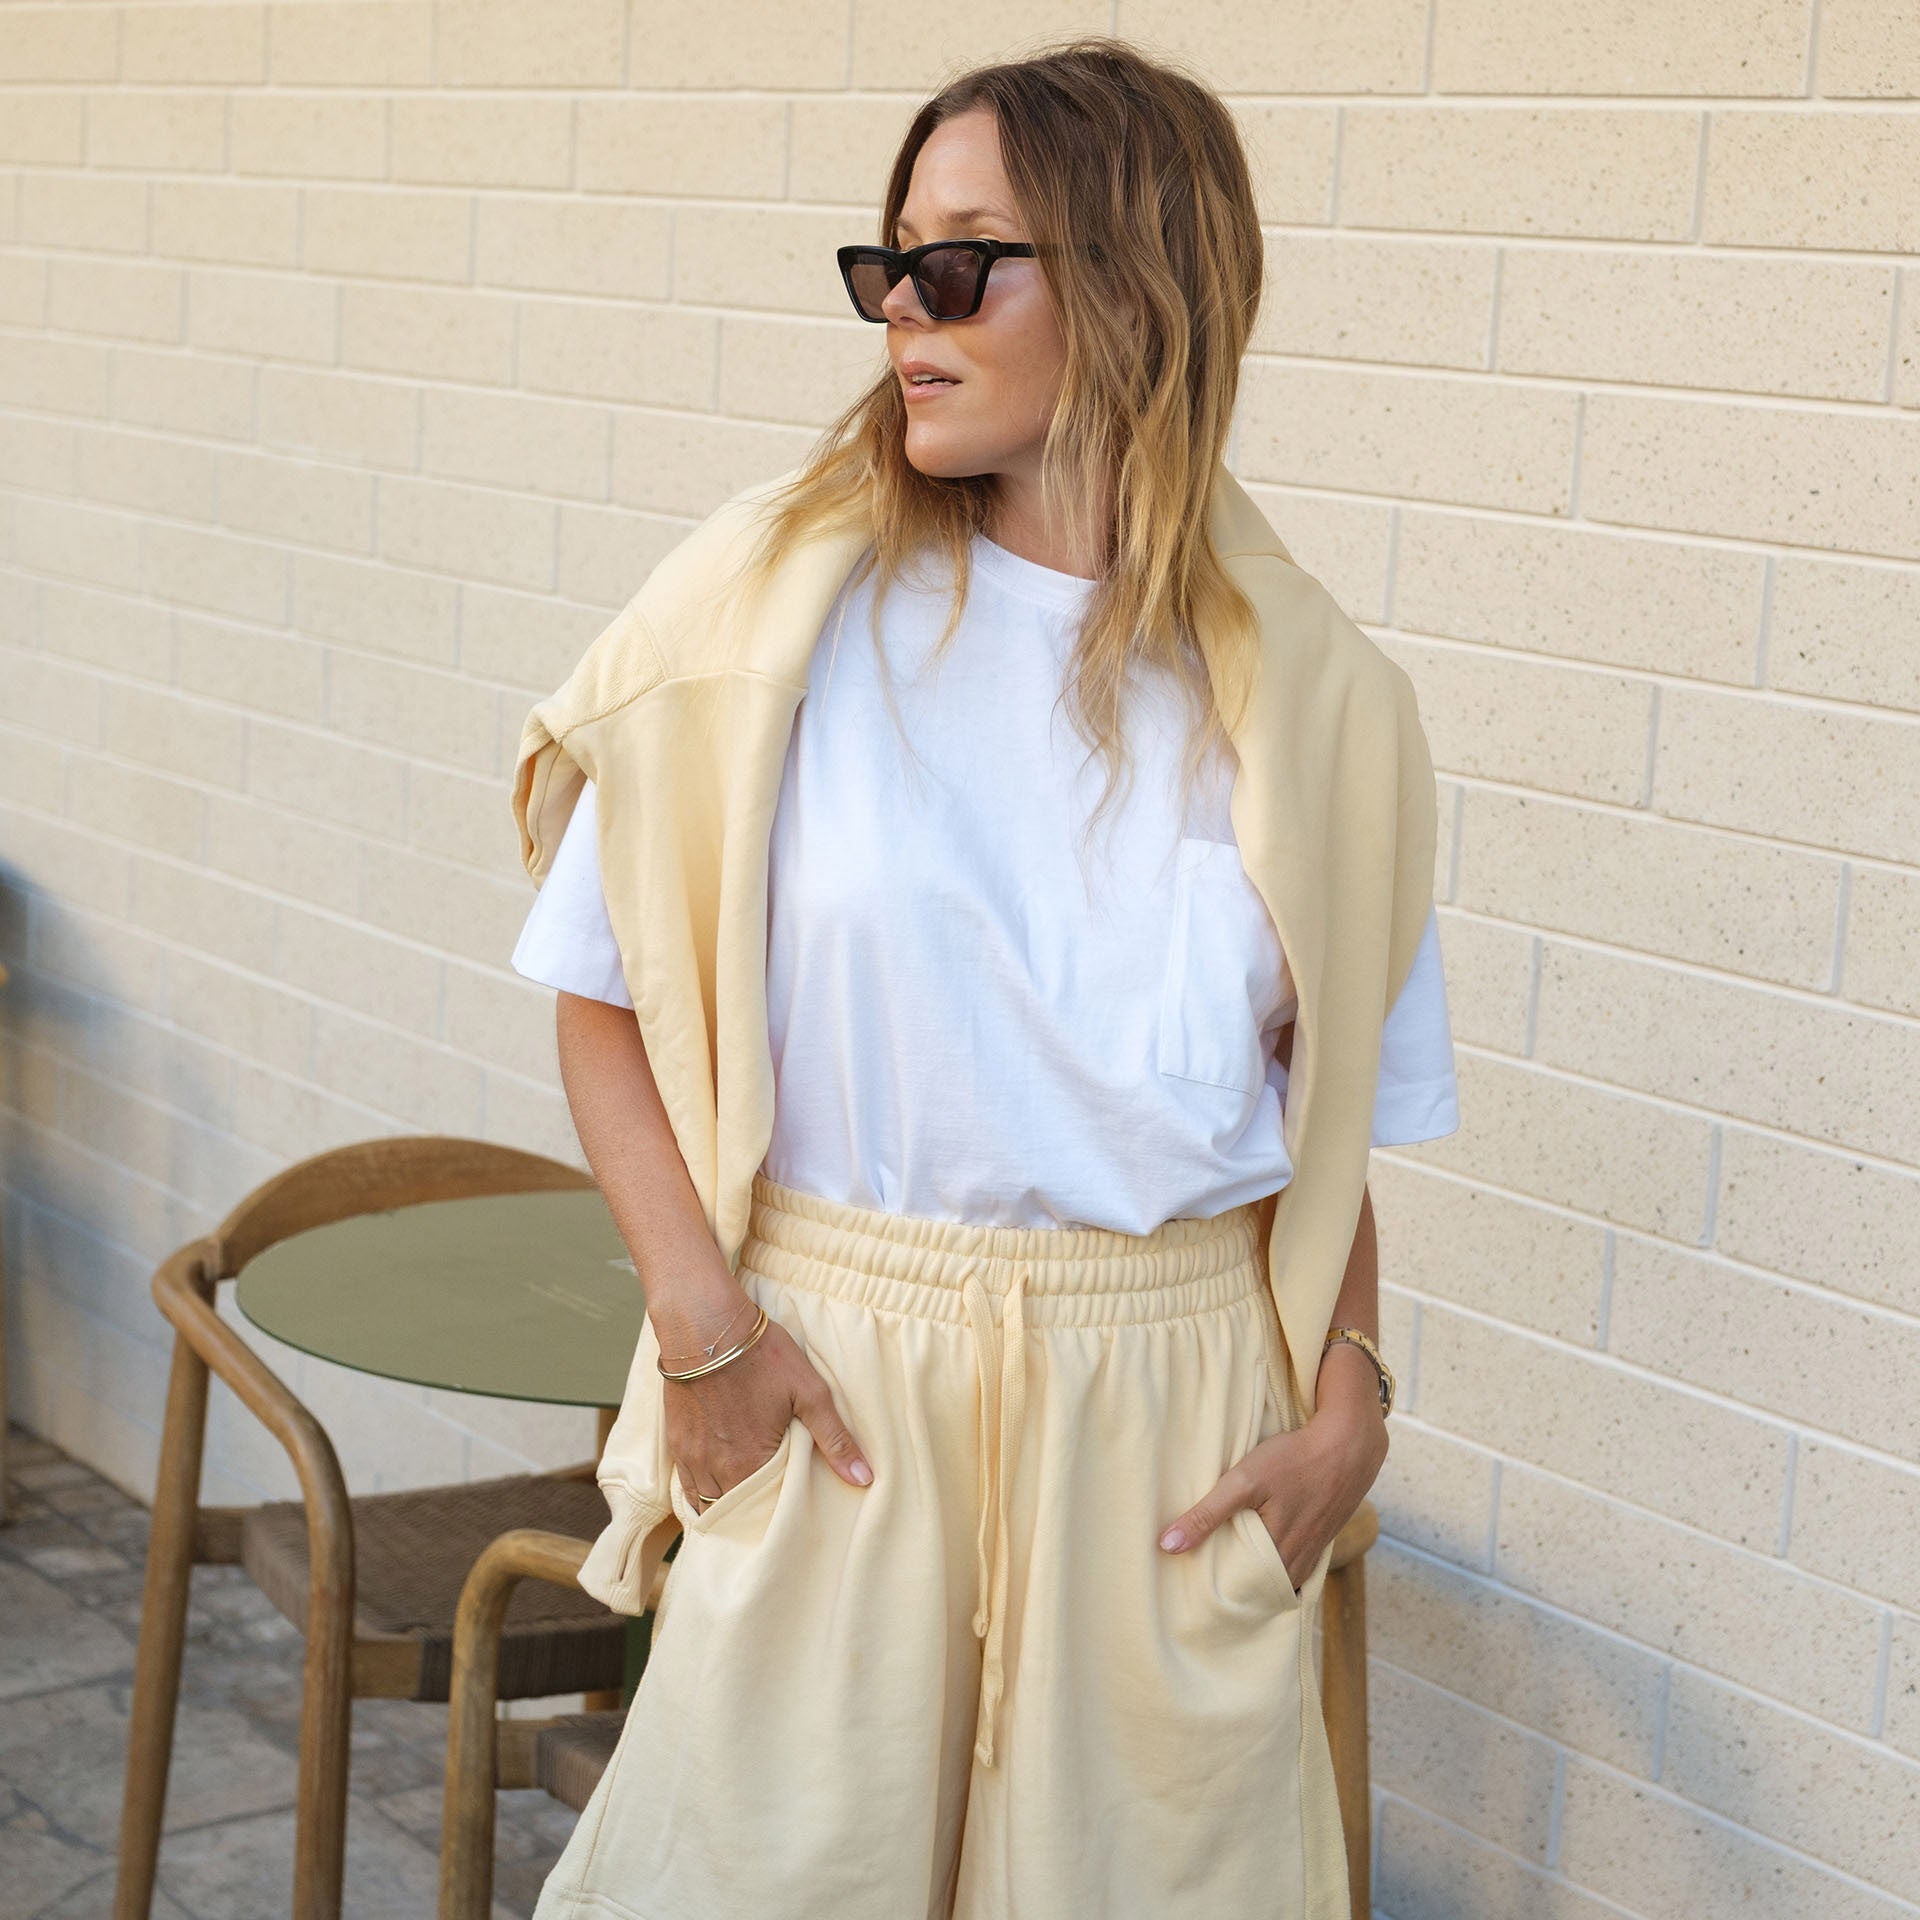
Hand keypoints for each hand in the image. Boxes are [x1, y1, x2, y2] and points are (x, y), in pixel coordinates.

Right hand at [663, 1312, 873, 1507]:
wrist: (706, 1326)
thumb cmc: (762, 1356)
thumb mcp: (810, 1392)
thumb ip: (835, 1439)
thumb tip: (864, 1479)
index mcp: (752, 1463)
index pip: (768, 1512)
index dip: (781, 1514)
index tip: (793, 1511)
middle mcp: (717, 1470)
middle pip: (737, 1512)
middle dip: (754, 1515)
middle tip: (772, 1509)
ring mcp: (692, 1458)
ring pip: (708, 1504)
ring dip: (727, 1507)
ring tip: (747, 1503)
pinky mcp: (676, 1443)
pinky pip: (686, 1489)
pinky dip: (700, 1496)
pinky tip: (715, 1491)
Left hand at [1156, 1391, 1386, 1587]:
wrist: (1349, 1444)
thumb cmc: (1295, 1460)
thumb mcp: (1245, 1481)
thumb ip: (1207, 1514)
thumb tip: (1168, 1545)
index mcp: (1276, 1555)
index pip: (1241, 1595)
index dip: (1218, 1596)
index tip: (1194, 1595)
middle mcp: (1297, 1562)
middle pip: (1261, 1591)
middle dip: (1237, 1592)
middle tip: (1207, 1589)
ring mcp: (1313, 1551)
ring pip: (1281, 1580)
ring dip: (1259, 1581)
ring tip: (1231, 1577)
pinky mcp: (1321, 1537)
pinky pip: (1297, 1566)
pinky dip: (1278, 1568)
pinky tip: (1264, 1557)